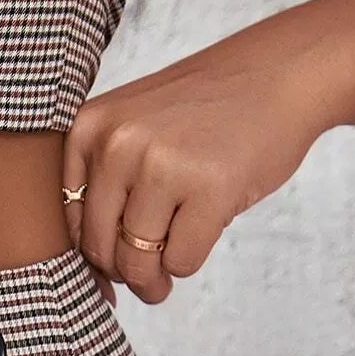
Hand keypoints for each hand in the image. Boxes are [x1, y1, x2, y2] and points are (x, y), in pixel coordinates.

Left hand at [63, 11, 344, 303]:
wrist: (282, 71)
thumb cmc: (205, 114)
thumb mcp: (135, 130)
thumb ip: (105, 191)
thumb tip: (97, 284)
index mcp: (90, 128)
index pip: (72, 224)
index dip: (96, 256)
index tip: (120, 261)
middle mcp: (117, 143)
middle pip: (102, 249)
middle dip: (128, 272)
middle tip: (151, 273)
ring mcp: (162, 164)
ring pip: (138, 262)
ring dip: (157, 277)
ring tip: (173, 262)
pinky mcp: (208, 188)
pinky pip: (181, 262)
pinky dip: (190, 262)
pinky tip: (205, 229)